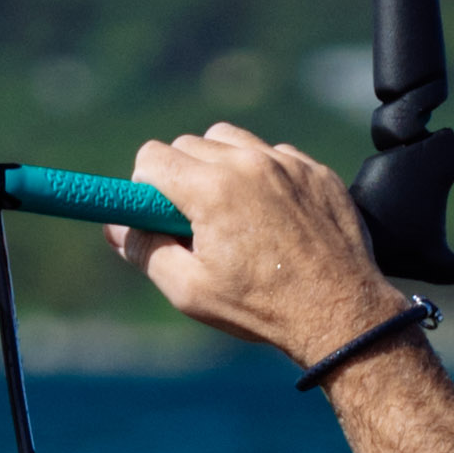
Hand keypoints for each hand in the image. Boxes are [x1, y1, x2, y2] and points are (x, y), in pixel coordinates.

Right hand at [105, 124, 399, 369]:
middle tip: (193, 222)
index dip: (144, 185)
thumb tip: (114, 227)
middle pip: (188, 144)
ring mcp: (286, 163)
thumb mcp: (190, 290)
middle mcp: (248, 164)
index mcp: (212, 190)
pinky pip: (272, 153)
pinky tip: (270, 216)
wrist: (340, 312)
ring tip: (231, 213)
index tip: (156, 213)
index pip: (152, 156)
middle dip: (180, 177)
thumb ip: (143, 251)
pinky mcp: (315, 169)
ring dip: (219, 166)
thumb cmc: (263, 306)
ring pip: (230, 140)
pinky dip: (262, 174)